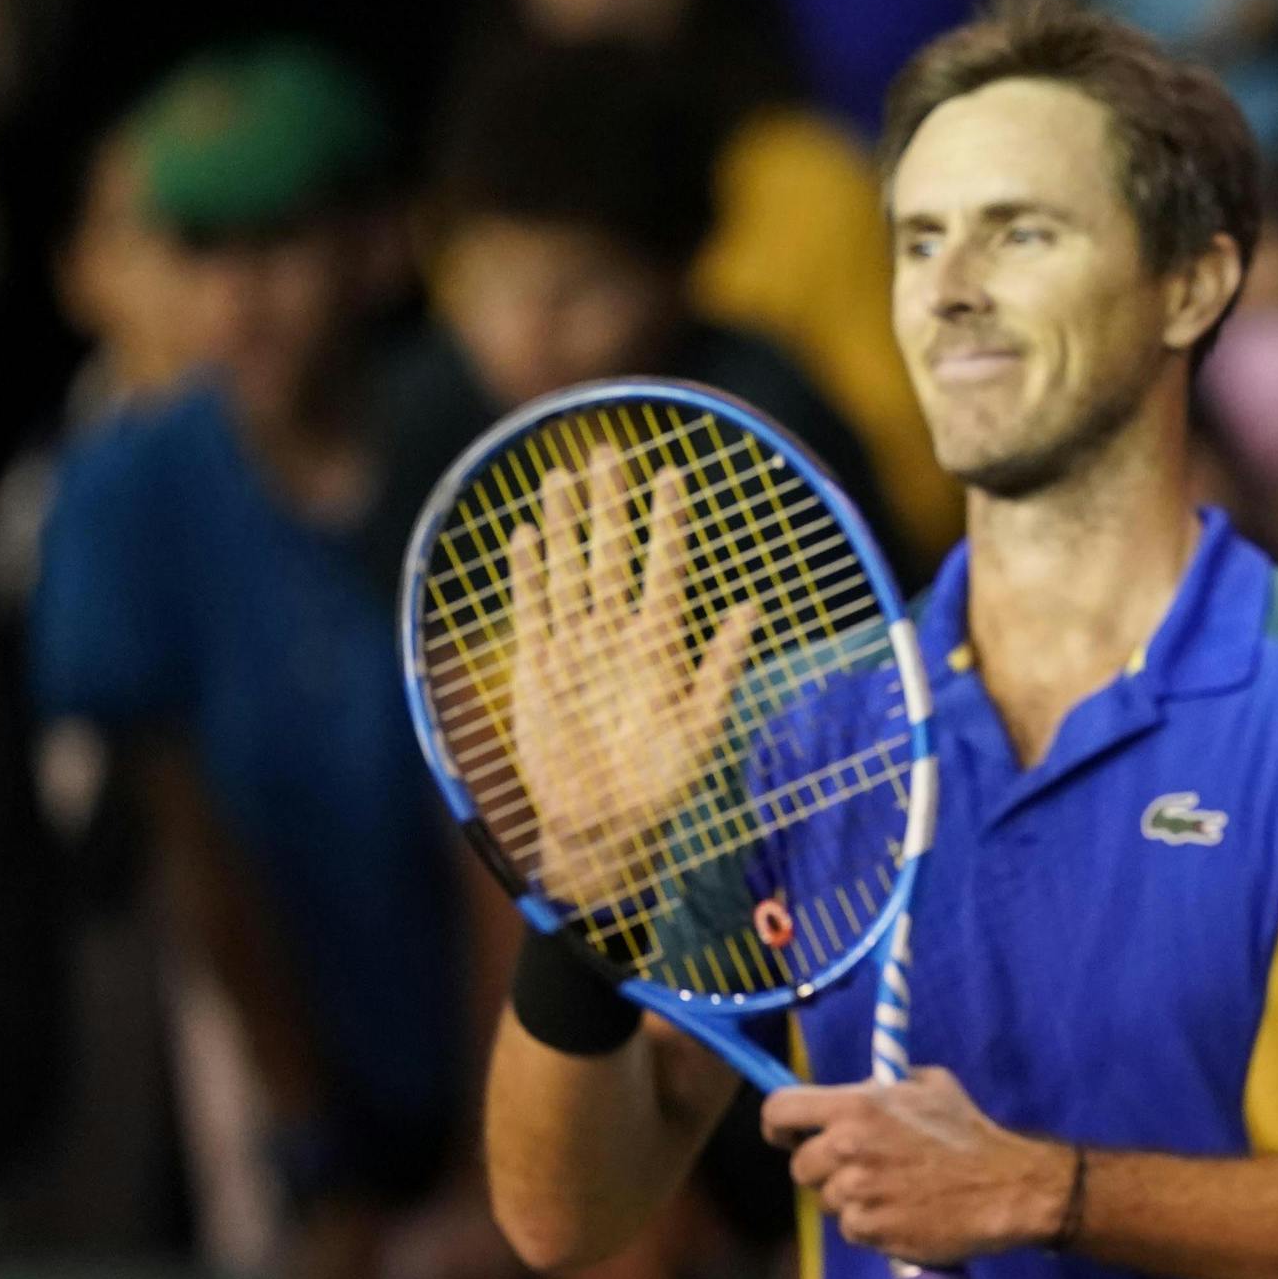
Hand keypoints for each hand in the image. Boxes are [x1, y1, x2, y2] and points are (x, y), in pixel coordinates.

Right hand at [502, 446, 761, 907]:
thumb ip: (723, 666)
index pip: (666, 569)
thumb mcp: (703, 727)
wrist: (604, 827)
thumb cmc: (662, 785)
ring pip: (569, 573)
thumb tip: (753, 607)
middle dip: (609, 506)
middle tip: (606, 451)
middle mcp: (616, 637)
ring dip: (562, 527)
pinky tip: (524, 536)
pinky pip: (531, 610)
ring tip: (558, 476)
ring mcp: (575, 648)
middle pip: (612, 557)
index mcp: (661, 645)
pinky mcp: (538, 668)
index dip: (669, 523)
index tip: (675, 474)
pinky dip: (527, 575)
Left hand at [762, 1069, 1069, 1266]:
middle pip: (801, 1166)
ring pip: (828, 1200)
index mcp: (856, 1107)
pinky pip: (852, 1229)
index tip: (786, 1135)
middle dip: (825, 1168)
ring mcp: (857, 1193)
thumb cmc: (968, 1134)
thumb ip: (882, 1087)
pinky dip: (871, 1224)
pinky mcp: (870, 1230)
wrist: (1005, 1188)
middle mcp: (847, 1148)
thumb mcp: (928, 1086)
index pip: (780, 1110)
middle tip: (861, 1167)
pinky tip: (903, 1212)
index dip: (777, 1125)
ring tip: (894, 1190)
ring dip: (852, 1198)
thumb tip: (856, 1089)